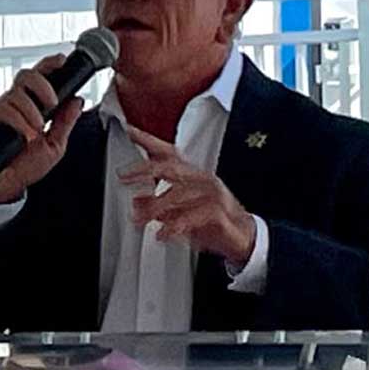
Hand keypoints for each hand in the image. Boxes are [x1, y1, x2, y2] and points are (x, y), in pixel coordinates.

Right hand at [0, 54, 85, 204]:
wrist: (5, 187)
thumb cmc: (25, 167)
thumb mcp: (54, 146)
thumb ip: (65, 122)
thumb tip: (77, 100)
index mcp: (31, 106)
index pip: (39, 76)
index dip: (50, 64)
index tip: (62, 61)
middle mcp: (15, 104)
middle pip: (25, 75)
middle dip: (42, 85)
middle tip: (51, 104)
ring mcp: (0, 110)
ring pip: (16, 93)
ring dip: (31, 112)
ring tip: (36, 131)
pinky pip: (4, 109)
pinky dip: (19, 122)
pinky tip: (25, 136)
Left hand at [119, 124, 256, 265]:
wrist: (244, 238)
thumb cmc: (213, 223)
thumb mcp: (180, 214)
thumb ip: (159, 206)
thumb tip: (136, 200)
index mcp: (193, 177)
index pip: (170, 153)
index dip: (150, 140)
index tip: (130, 130)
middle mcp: (202, 180)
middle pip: (171, 167)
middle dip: (145, 170)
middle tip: (124, 177)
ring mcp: (212, 194)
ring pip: (179, 193)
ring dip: (155, 207)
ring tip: (139, 219)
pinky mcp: (219, 212)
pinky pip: (193, 215)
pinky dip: (175, 226)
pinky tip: (163, 234)